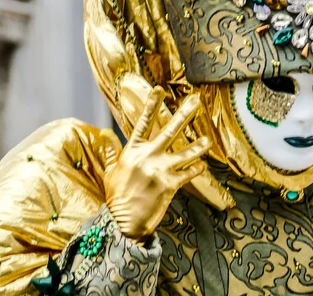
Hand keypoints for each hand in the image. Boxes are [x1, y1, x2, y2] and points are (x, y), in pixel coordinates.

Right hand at [104, 87, 210, 240]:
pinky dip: (196, 169)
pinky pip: (188, 173)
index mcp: (132, 151)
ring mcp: (160, 170)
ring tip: (207, 140)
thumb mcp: (111, 171)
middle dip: (184, 114)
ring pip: (185, 153)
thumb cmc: (117, 196)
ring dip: (198, 146)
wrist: (124, 222)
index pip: (143, 122)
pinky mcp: (170, 184)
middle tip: (195, 101)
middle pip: (169, 130)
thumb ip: (112, 150)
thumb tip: (104, 132)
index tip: (159, 90)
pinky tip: (203, 165)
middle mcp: (148, 157)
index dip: (151, 105)